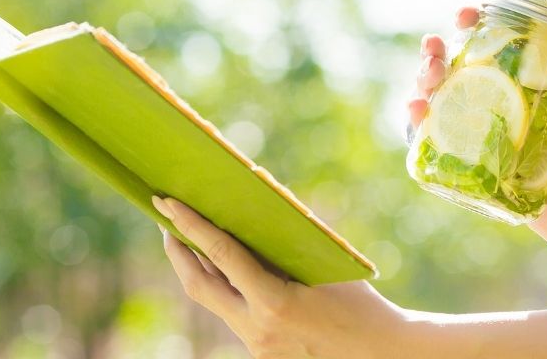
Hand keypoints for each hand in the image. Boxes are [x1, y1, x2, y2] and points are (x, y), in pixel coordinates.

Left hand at [153, 196, 408, 358]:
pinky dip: (228, 289)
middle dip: (177, 250)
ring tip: (191, 239)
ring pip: (214, 302)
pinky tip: (227, 270)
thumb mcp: (323, 264)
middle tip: (166, 220)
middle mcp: (256, 326)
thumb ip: (286, 241)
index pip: (220, 254)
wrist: (379, 351)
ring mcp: (256, 345)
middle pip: (198, 285)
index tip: (167, 203)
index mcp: (273, 301)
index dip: (191, 224)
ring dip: (200, 270)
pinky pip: (235, 314)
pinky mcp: (260, 354)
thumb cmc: (359, 301)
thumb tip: (256, 205)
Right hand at [406, 6, 546, 188]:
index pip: (478, 37)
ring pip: (428, 89)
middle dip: (434, 48)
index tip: (468, 14)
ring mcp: (459, 119)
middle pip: (444, 60)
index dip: (468, 21)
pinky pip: (423, 129)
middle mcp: (475, 90)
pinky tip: (418, 108)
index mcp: (502, 72)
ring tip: (432, 75)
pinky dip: (413, 115)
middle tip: (437, 48)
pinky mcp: (450, 148)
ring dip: (422, 76)